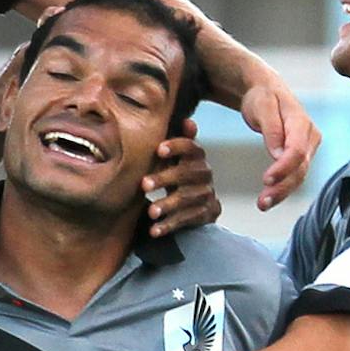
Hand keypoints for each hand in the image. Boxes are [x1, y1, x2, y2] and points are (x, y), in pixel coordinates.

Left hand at [142, 118, 220, 236]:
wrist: (199, 202)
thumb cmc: (180, 172)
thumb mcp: (177, 156)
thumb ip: (178, 140)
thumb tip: (188, 120)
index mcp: (197, 156)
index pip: (191, 147)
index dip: (177, 146)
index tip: (159, 149)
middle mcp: (205, 174)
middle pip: (186, 174)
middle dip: (165, 178)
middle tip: (143, 185)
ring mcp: (206, 194)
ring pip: (186, 199)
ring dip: (167, 205)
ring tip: (150, 212)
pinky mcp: (204, 214)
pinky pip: (186, 219)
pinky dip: (169, 225)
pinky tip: (154, 230)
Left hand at [238, 78, 317, 210]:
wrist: (266, 91)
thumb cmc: (262, 96)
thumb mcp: (262, 105)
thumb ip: (271, 128)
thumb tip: (278, 154)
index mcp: (301, 123)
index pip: (297, 150)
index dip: (283, 167)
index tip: (266, 180)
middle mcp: (310, 137)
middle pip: (300, 168)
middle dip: (282, 187)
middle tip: (262, 203)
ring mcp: (308, 147)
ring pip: (299, 175)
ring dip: (282, 192)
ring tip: (262, 205)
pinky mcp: (302, 155)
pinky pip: (295, 174)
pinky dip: (282, 188)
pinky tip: (268, 199)